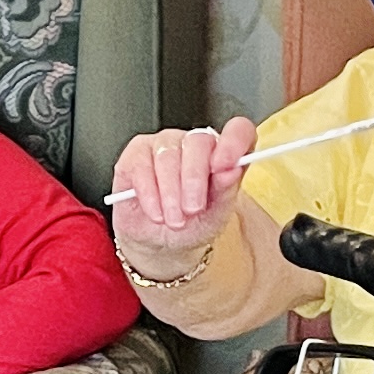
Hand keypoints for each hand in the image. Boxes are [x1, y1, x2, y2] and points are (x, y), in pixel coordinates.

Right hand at [110, 117, 257, 263]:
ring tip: (173, 219)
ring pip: (167, 156)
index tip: (226, 166)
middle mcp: (193, 144)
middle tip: (192, 209)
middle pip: (197, 142)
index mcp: (221, 154)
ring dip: (170, 194)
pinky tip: (156, 212)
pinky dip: (149, 194)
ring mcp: (163, 145)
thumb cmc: (192, 225)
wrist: (161, 243)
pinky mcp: (135, 154)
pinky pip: (140, 165)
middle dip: (194, 180)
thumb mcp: (216, 215)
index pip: (237, 130)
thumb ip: (225, 189)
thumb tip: (232, 170)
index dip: (234, 142)